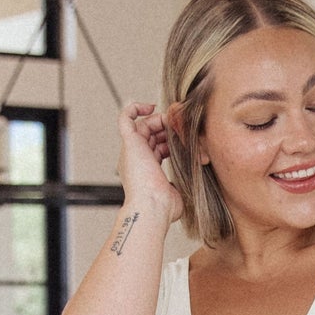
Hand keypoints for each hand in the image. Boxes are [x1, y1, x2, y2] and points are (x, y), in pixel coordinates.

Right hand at [117, 101, 181, 224]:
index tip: (184, 138)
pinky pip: (125, 118)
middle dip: (167, 129)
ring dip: (159, 119)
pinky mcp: (129, 143)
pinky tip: (151, 106)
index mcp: (146, 171)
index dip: (171, 140)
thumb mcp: (177, 194)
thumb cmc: (163, 208)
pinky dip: (135, 108)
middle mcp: (136, 159)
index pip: (158, 148)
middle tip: (181, 128)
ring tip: (173, 121)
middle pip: (151, 135)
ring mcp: (131, 151)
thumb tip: (189, 183)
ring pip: (142, 125)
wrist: (153, 208)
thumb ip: (181, 186)